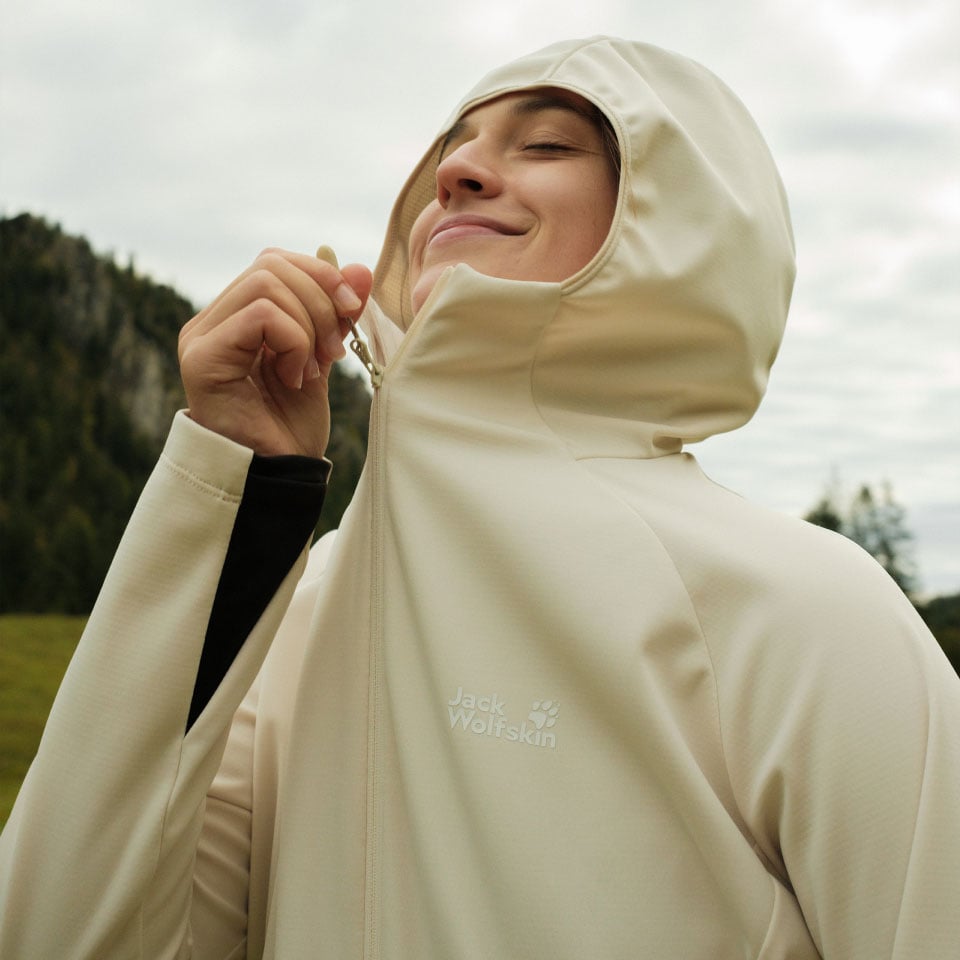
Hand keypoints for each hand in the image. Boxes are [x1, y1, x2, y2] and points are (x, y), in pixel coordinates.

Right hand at [178, 248, 372, 457]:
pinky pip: (260, 316)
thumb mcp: (323, 359)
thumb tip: (358, 269)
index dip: (321, 276)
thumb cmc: (291, 428)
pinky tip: (294, 377)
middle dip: (321, 300)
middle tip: (335, 349)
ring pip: (266, 284)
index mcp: (236, 317)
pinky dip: (293, 342)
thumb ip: (334, 315)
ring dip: (308, 325)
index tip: (353, 312)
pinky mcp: (202, 358)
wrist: (277, 478)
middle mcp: (211, 321)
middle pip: (271, 265)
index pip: (275, 262)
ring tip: (312, 370)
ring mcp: (202, 338)